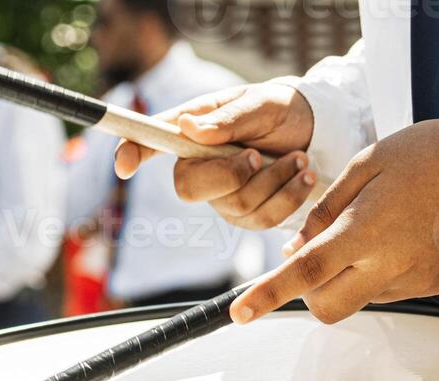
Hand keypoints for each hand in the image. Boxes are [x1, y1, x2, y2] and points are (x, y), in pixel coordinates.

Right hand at [114, 83, 318, 230]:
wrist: (315, 131)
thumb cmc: (280, 109)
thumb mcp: (259, 102)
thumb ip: (227, 118)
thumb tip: (189, 129)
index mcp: (191, 131)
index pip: (150, 141)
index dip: (131, 153)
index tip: (123, 165)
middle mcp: (198, 166)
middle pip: (189, 189)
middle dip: (232, 174)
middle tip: (261, 153)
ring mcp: (220, 196)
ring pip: (236, 206)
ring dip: (275, 181)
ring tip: (298, 158)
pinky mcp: (245, 216)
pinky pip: (260, 220)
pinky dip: (288, 197)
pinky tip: (302, 176)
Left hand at [231, 107, 438, 325]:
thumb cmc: (434, 153)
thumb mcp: (366, 164)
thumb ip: (325, 211)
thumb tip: (296, 248)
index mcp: (367, 230)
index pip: (305, 275)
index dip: (267, 296)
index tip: (240, 313)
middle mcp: (391, 264)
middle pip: (327, 308)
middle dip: (309, 294)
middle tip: (314, 260)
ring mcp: (416, 280)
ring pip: (359, 300)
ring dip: (348, 278)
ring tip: (374, 230)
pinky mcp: (436, 285)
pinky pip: (390, 292)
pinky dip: (378, 274)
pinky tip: (398, 238)